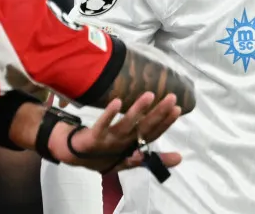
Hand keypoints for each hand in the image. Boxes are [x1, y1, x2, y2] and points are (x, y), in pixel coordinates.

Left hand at [53, 92, 181, 172]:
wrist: (73, 156)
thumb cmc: (103, 155)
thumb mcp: (129, 159)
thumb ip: (152, 158)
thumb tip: (180, 158)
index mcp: (132, 146)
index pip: (153, 134)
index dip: (166, 123)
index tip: (178, 108)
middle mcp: (123, 144)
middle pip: (144, 128)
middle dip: (159, 114)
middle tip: (172, 98)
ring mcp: (109, 141)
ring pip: (126, 125)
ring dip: (138, 111)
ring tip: (149, 95)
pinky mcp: (94, 137)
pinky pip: (102, 124)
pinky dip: (109, 114)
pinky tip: (118, 102)